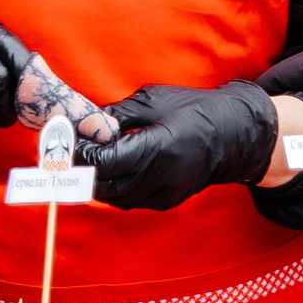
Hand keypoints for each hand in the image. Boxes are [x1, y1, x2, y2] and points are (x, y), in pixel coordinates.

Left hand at [85, 81, 279, 210]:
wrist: (231, 134)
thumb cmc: (191, 110)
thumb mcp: (152, 101)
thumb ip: (118, 114)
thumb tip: (87, 124)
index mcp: (155, 148)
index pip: (105, 163)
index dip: (83, 155)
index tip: (72, 143)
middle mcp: (160, 176)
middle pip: (106, 186)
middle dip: (84, 172)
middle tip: (70, 156)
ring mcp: (165, 192)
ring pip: (116, 199)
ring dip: (98, 184)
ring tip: (87, 164)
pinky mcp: (168, 201)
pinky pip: (132, 201)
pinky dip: (116, 191)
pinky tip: (112, 173)